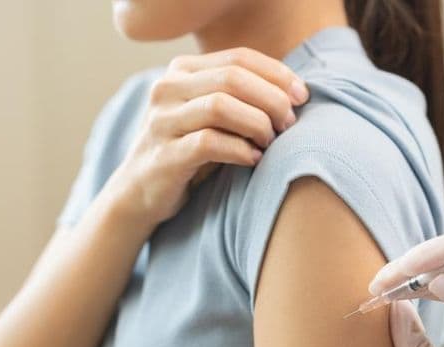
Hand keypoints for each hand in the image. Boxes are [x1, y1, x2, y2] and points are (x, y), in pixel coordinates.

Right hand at [107, 47, 308, 226]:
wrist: (141, 192)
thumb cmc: (190, 152)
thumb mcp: (213, 117)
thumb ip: (241, 97)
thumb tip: (295, 93)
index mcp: (183, 71)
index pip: (239, 57)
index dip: (277, 74)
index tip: (302, 96)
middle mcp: (168, 88)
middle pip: (232, 78)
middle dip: (271, 99)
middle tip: (289, 123)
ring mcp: (163, 121)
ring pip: (220, 106)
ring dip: (257, 124)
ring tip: (271, 141)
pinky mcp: (165, 155)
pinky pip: (209, 143)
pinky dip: (240, 150)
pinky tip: (253, 159)